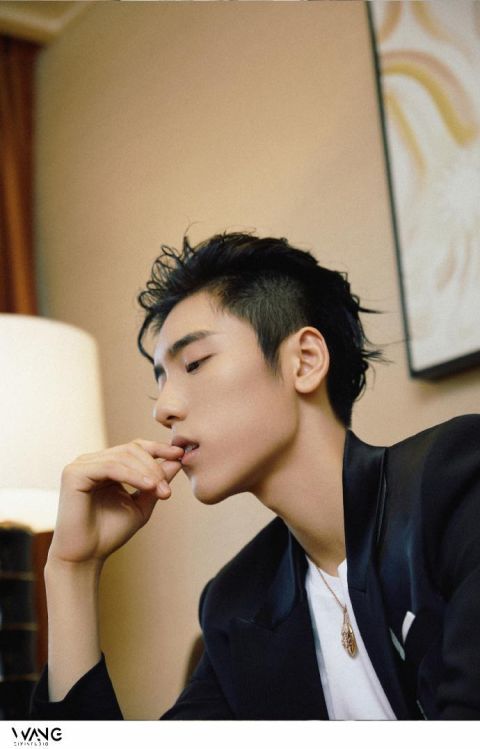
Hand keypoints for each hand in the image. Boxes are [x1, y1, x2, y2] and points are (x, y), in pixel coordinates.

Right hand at [48, 439, 184, 565]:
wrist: (86, 557)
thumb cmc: (110, 533)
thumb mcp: (141, 504)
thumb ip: (156, 482)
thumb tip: (177, 460)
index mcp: (105, 465)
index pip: (134, 447)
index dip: (158, 448)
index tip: (180, 455)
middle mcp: (91, 461)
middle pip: (131, 449)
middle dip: (154, 466)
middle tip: (167, 490)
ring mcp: (81, 465)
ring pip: (123, 456)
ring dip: (147, 472)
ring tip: (162, 491)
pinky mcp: (74, 473)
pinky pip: (110, 467)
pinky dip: (132, 475)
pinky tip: (148, 486)